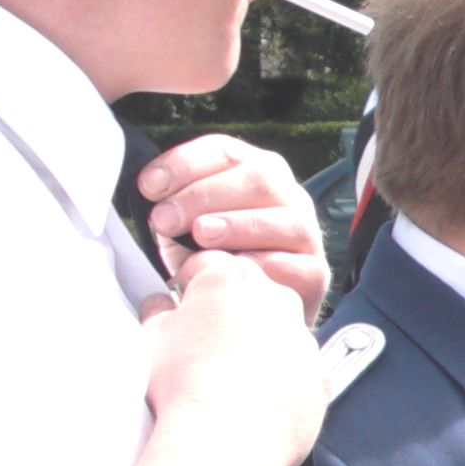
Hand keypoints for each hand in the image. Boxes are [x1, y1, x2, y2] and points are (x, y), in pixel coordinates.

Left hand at [140, 134, 330, 320]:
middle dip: (204, 195)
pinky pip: (298, 265)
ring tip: (200, 237)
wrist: (248, 314)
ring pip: (285, 218)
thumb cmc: (213, 261)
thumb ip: (172, 210)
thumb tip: (149, 201)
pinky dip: (265, 266)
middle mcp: (287, 196)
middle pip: (258, 177)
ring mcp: (306, 234)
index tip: (148, 186)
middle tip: (165, 219)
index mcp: (254, 172)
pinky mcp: (316, 272)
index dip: (184, 163)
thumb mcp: (184, 229)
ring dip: (237, 225)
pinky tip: (234, 270)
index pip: (223, 151)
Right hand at [141, 253, 325, 465]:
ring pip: (277, 334)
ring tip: (225, 382)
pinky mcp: (319, 376)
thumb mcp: (151, 337)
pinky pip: (296, 372)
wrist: (225, 441)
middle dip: (227, 315)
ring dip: (255, 348)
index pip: (206, 267)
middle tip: (200, 349)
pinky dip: (278, 382)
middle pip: (248, 296)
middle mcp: (276, 299)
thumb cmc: (184, 386)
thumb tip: (160, 304)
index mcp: (230, 278)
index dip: (188, 290)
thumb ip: (158, 311)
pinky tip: (251, 404)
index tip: (180, 311)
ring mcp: (303, 338)